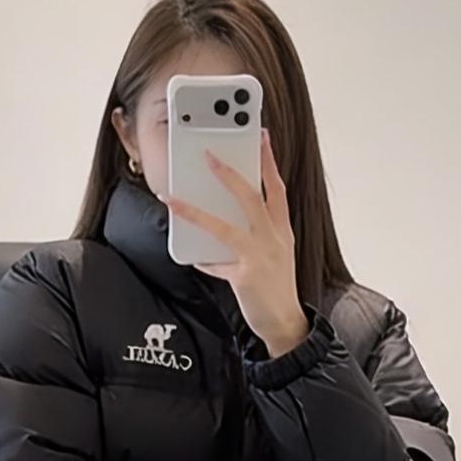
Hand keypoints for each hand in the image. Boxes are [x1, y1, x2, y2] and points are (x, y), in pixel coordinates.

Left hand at [166, 131, 308, 357]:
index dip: (269, 161)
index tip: (261, 137)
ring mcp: (260, 257)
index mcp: (282, 230)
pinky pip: (215, 263)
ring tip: (173, 200)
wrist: (286, 322)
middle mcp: (274, 239)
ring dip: (195, 212)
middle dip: (229, 174)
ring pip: (224, 227)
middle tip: (209, 155)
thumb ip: (257, 233)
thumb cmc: (277, 286)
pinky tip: (192, 257)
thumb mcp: (276, 253)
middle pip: (252, 198)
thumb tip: (225, 216)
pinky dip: (203, 260)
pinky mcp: (245, 276)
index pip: (277, 188)